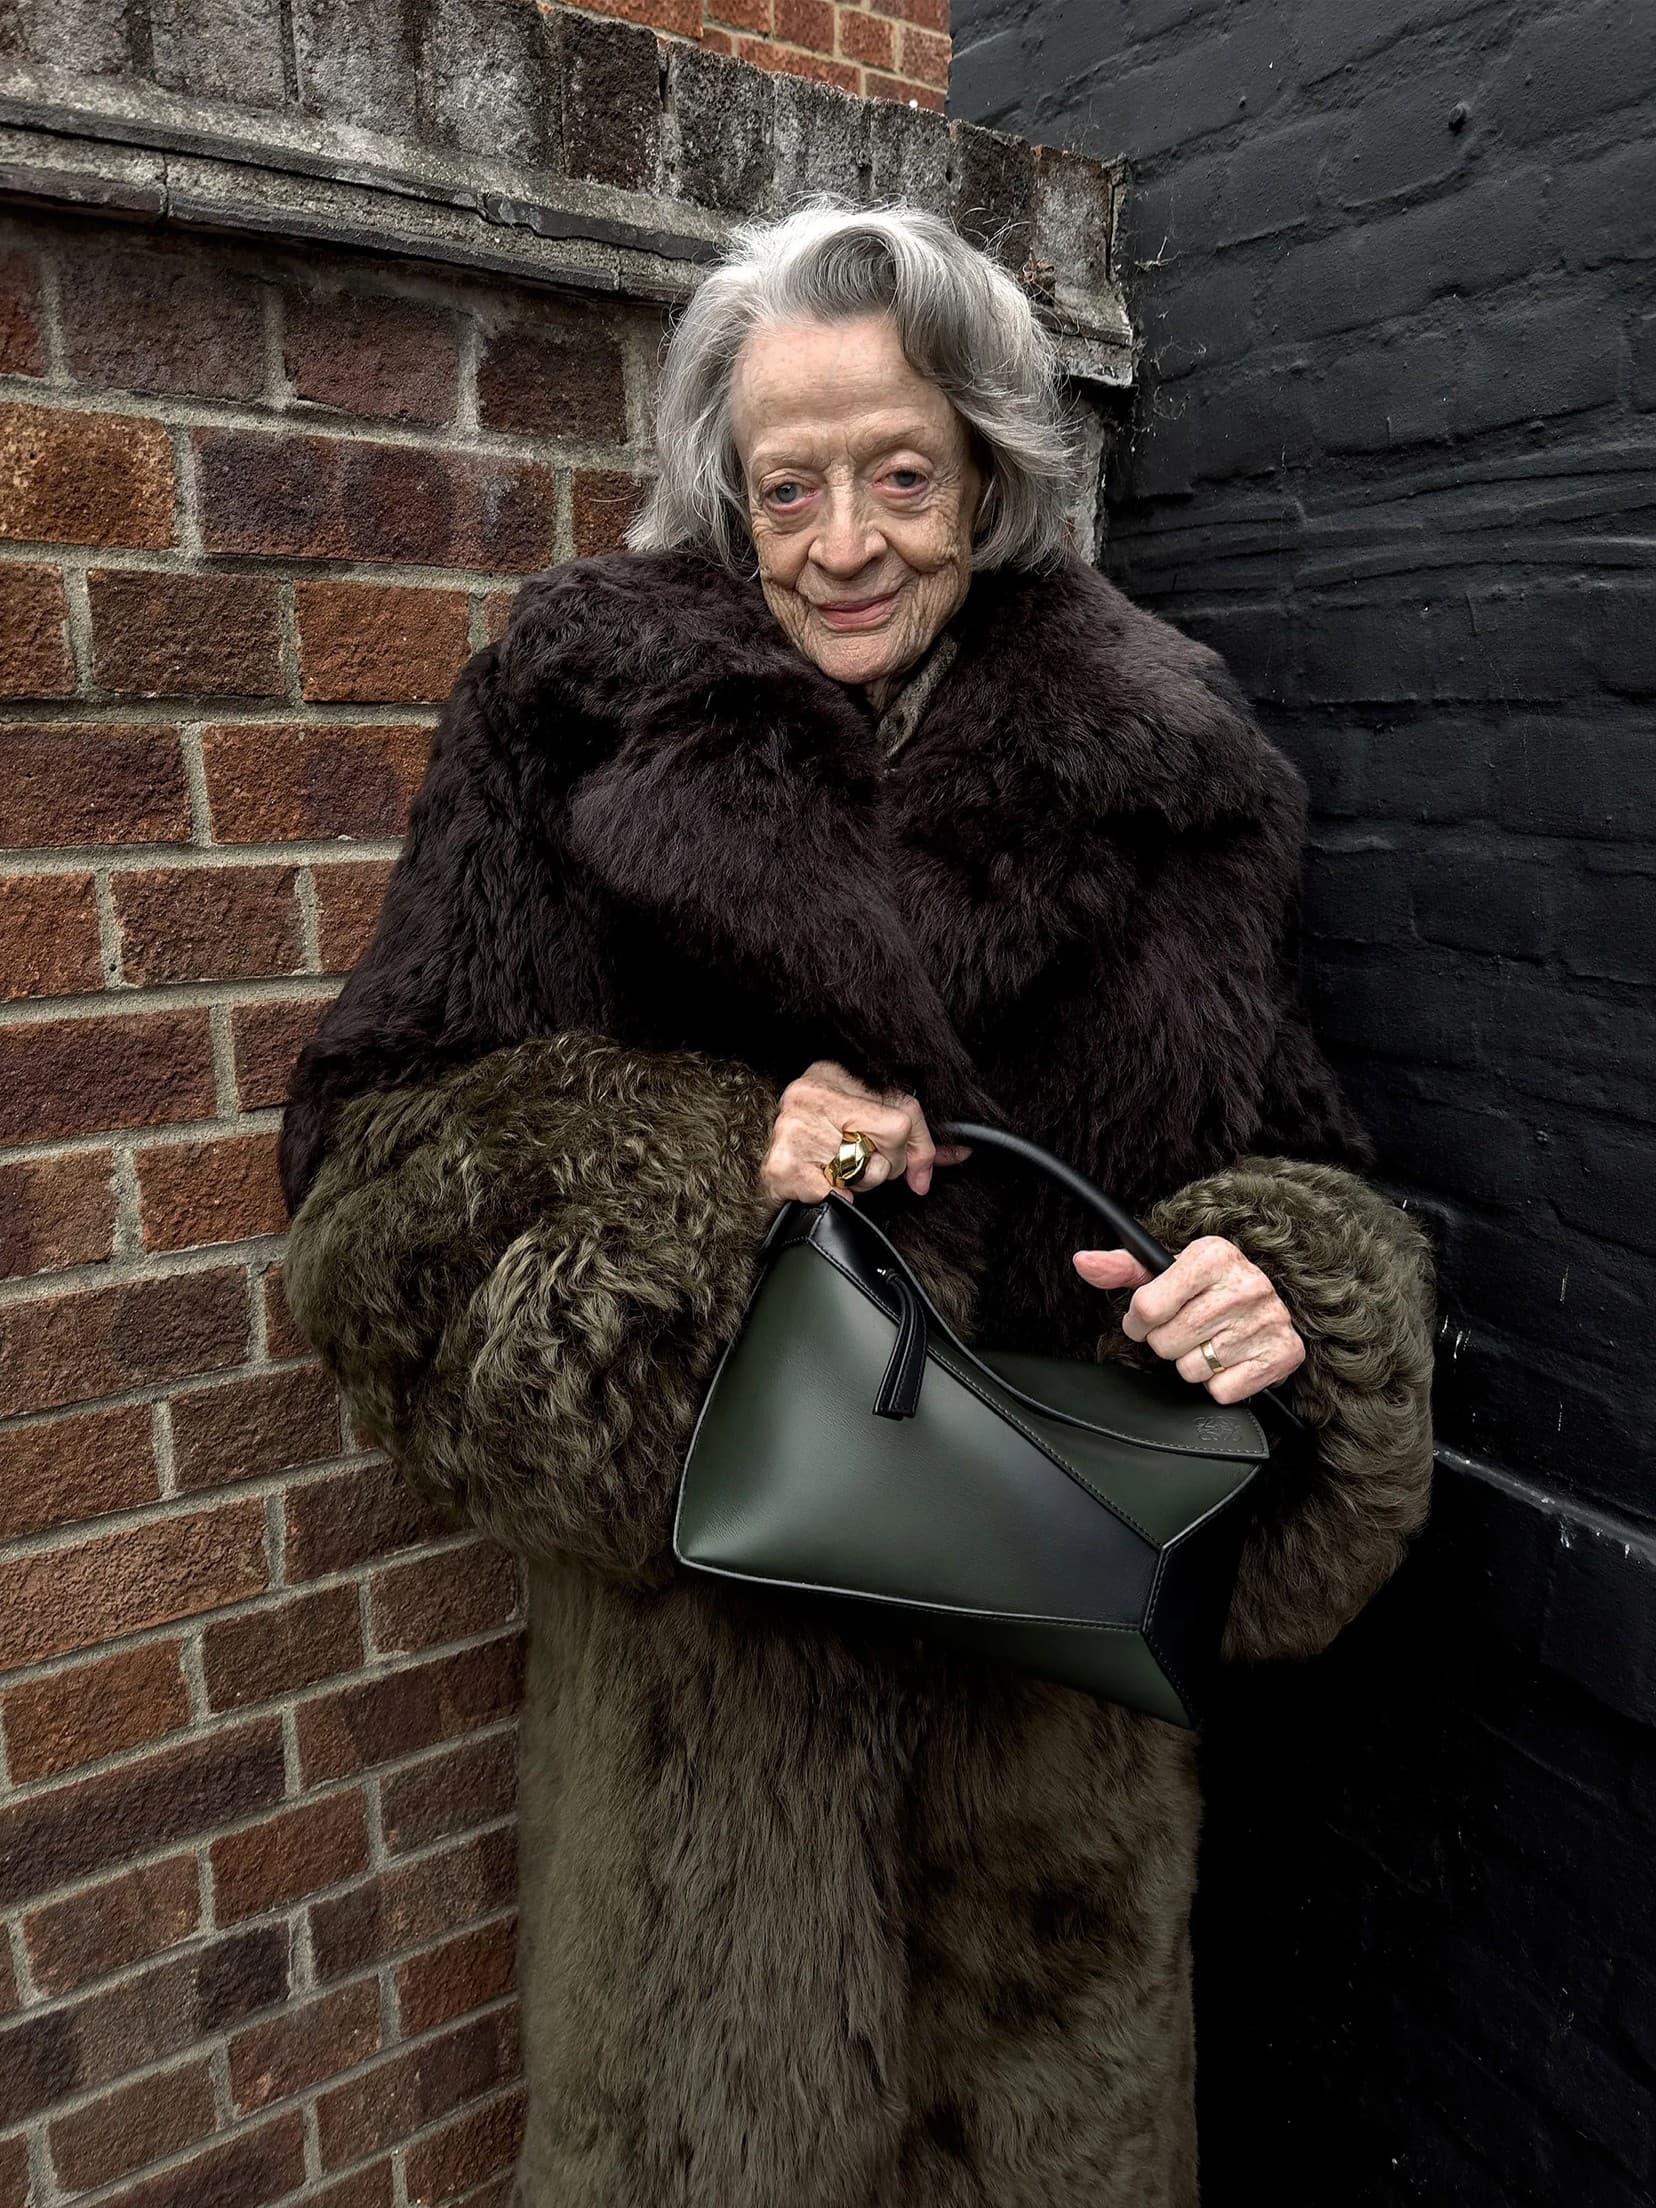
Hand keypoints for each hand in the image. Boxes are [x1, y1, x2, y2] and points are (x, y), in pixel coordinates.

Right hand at [758, 1060, 968, 1208]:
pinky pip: (837, 1192)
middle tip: (861, 1165)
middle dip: (886, 1164)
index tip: (917, 1169)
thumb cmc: (816, 1145)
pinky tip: (825, 1187)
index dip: (918, 1147)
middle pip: (892, 1136)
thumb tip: (958, 1154)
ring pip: (868, 1168)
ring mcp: (793, 1128)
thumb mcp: (862, 1123)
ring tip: (838, 1172)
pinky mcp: (782, 1165)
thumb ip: (913, 1139)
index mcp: (834, 1074)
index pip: (905, 1110)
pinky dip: (838, 1199)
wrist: (752, 1169)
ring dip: (861, 1183)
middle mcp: (811, 1094)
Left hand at [1072, 1235, 1304, 1404]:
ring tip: (1207, 1342)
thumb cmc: (1209, 1287)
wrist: (1268, 1304)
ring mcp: (1268, 1321)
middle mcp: (1246, 1285)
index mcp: (1214, 1255)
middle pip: (1166, 1342)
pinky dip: (1219, 1383)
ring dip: (1192, 1363)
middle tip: (1183, 1330)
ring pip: (1192, 1370)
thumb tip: (1083, 1262)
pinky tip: (1229, 1359)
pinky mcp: (1283, 1355)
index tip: (1147, 1319)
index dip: (1138, 1320)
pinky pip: (1222, 1391)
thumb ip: (1122, 1267)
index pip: (1146, 1308)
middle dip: (1165, 1343)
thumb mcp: (1168, 1271)